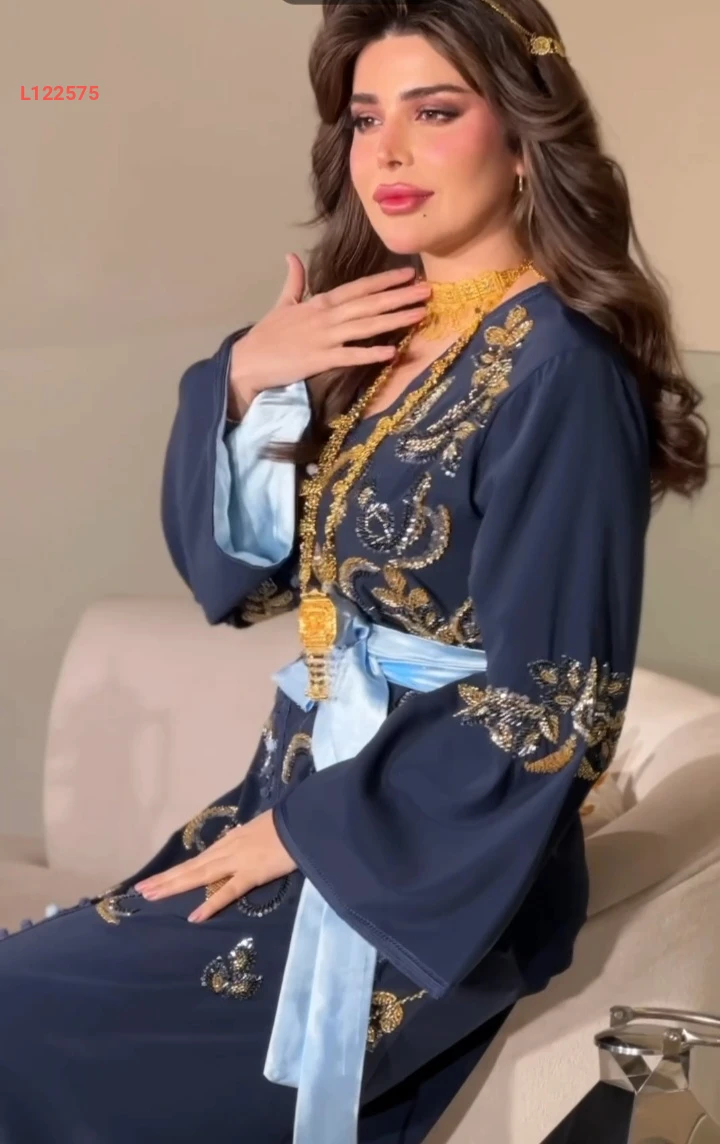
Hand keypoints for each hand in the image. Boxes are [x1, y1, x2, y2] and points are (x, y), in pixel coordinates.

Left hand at [134, 810, 296, 922]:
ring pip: (199, 876)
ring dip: (174, 886)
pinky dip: (210, 903)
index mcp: (229, 842)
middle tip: (141, 890)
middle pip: (190, 868)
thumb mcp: (258, 833)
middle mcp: (227, 850)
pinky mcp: (252, 874)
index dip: (174, 871)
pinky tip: (194, 916)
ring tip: (152, 895)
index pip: (196, 860)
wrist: (301, 822)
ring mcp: (237, 862)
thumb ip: (245, 844)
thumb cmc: (285, 826)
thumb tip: (237, 851)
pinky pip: (228, 891)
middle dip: (165, 880)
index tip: (154, 880)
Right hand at [229, 256, 430, 410]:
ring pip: (366, 326)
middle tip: (428, 290)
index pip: (359, 287)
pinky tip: (392, 352)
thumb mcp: (282, 303)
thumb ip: (293, 281)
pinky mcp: (320, 360)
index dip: (385, 280)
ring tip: (420, 314)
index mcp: (320, 302)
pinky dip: (371, 353)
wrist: (248, 360)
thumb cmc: (267, 335)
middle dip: (400, 296)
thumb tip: (291, 256)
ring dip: (395, 319)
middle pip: (369, 303)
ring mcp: (324, 338)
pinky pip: (350, 356)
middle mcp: (326, 316)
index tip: (409, 273)